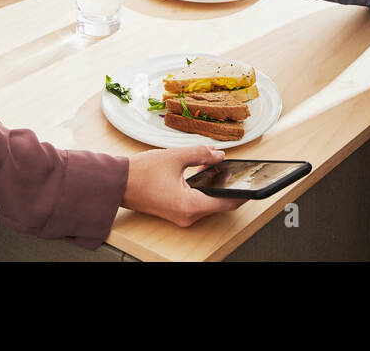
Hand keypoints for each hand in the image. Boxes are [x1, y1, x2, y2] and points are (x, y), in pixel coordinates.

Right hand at [121, 146, 246, 225]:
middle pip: (218, 203)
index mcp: (190, 205)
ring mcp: (181, 216)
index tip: (252, 184)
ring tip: (216, 166)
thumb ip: (201, 154)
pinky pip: (196, 203)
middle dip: (226, 185)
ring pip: (207, 203)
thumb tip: (219, 154)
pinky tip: (202, 173)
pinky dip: (202, 190)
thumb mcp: (175, 157)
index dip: (241, 192)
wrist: (117, 182)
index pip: (226, 202)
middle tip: (233, 168)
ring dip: (213, 186)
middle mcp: (187, 216)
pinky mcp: (175, 212)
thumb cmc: (140, 173)